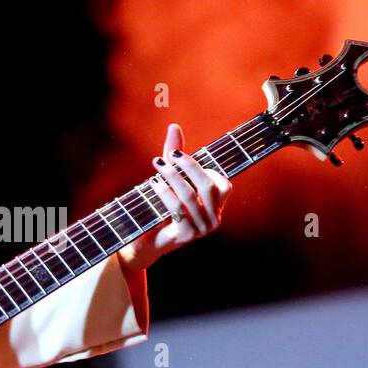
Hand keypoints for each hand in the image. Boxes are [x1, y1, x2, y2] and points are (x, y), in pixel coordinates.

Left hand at [120, 123, 231, 272]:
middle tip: (170, 155)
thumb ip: (174, 154)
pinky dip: (165, 193)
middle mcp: (213, 219)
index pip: (223, 185)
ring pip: (190, 196)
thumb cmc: (159, 207)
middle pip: (208, 187)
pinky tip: (154, 184)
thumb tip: (174, 126)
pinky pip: (177, 209)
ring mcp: (201, 230)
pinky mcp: (185, 236)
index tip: (179, 156)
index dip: (204, 168)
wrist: (143, 242)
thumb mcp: (169, 179)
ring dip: (173, 177)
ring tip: (157, 165)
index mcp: (216, 207)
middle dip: (189, 167)